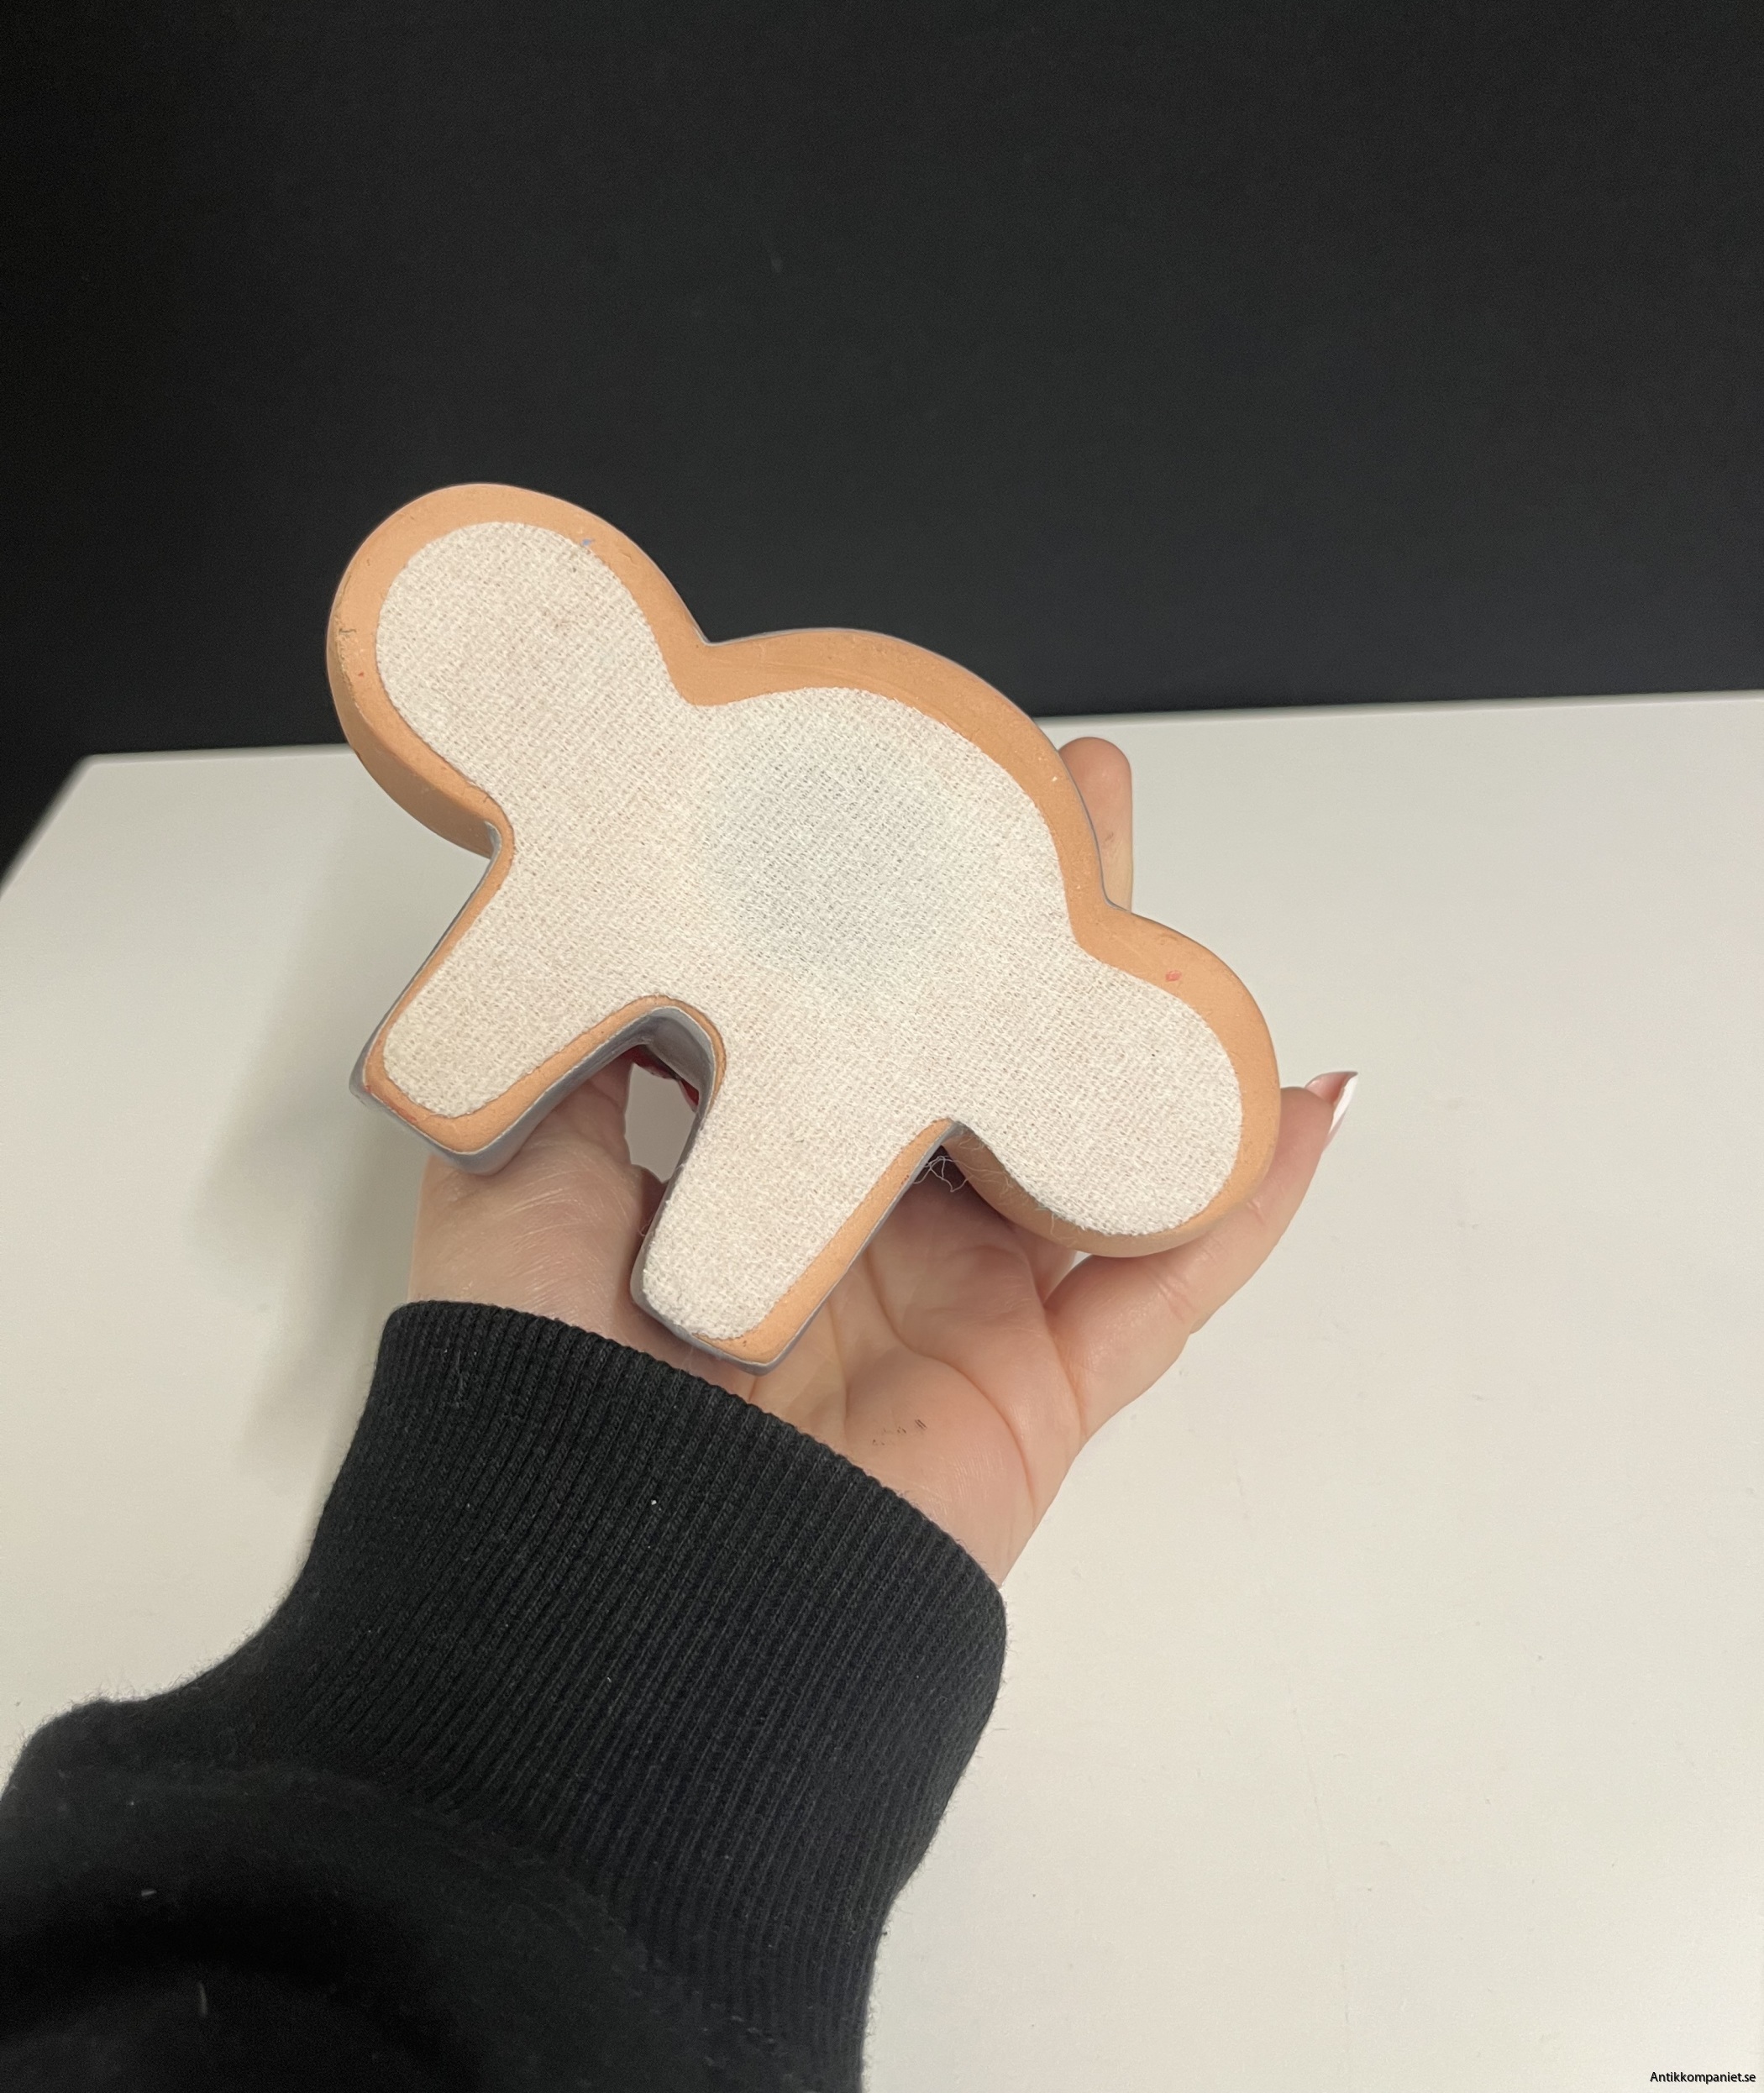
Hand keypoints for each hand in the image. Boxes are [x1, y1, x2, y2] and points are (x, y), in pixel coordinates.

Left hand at [408, 738, 1351, 1580]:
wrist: (607, 1604)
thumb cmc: (540, 1389)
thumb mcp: (512, 1184)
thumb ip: (569, 1063)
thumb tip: (607, 938)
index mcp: (745, 1174)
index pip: (841, 1009)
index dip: (883, 903)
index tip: (915, 789)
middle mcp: (861, 1232)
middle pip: (977, 1050)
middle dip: (1030, 925)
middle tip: (1076, 798)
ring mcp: (963, 1312)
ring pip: (1080, 1145)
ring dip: (1140, 1031)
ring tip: (1175, 921)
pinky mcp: (1040, 1395)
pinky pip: (1165, 1288)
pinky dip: (1238, 1204)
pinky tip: (1294, 1105)